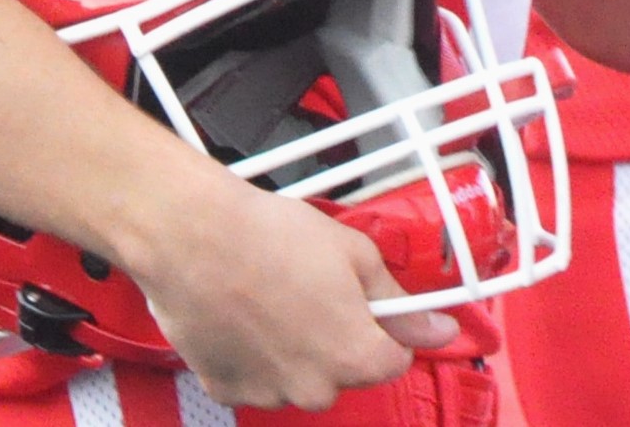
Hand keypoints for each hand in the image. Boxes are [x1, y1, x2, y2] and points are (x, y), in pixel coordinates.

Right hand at [123, 168, 454, 409]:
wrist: (193, 236)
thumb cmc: (267, 237)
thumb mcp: (353, 252)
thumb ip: (398, 300)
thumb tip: (437, 327)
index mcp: (356, 355)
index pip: (396, 359)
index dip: (387, 326)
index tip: (373, 306)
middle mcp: (315, 387)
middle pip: (345, 370)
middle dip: (337, 335)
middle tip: (315, 288)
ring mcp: (269, 392)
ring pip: (300, 376)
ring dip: (295, 347)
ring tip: (273, 296)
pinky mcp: (227, 387)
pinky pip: (257, 377)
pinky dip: (255, 355)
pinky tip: (245, 314)